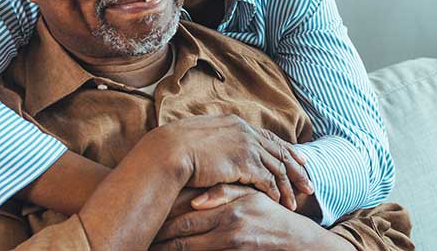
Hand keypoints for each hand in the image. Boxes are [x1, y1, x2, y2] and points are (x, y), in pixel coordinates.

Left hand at [152, 185, 339, 249]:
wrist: (297, 243)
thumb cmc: (270, 215)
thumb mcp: (251, 196)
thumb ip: (223, 193)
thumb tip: (195, 200)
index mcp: (228, 210)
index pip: (185, 218)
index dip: (162, 222)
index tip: (145, 222)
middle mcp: (227, 232)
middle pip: (182, 239)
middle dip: (159, 240)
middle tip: (139, 239)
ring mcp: (230, 249)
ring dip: (168, 250)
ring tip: (150, 248)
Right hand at [158, 115, 312, 209]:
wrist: (170, 150)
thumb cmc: (176, 146)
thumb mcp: (199, 135)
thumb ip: (216, 138)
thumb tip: (216, 146)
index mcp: (236, 123)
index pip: (269, 137)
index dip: (286, 149)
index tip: (300, 159)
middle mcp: (246, 132)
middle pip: (280, 152)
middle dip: (297, 169)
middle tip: (309, 183)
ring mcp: (246, 146)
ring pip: (277, 168)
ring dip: (288, 186)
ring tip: (296, 202)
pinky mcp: (244, 163)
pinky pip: (267, 180)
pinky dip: (275, 192)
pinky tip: (279, 203)